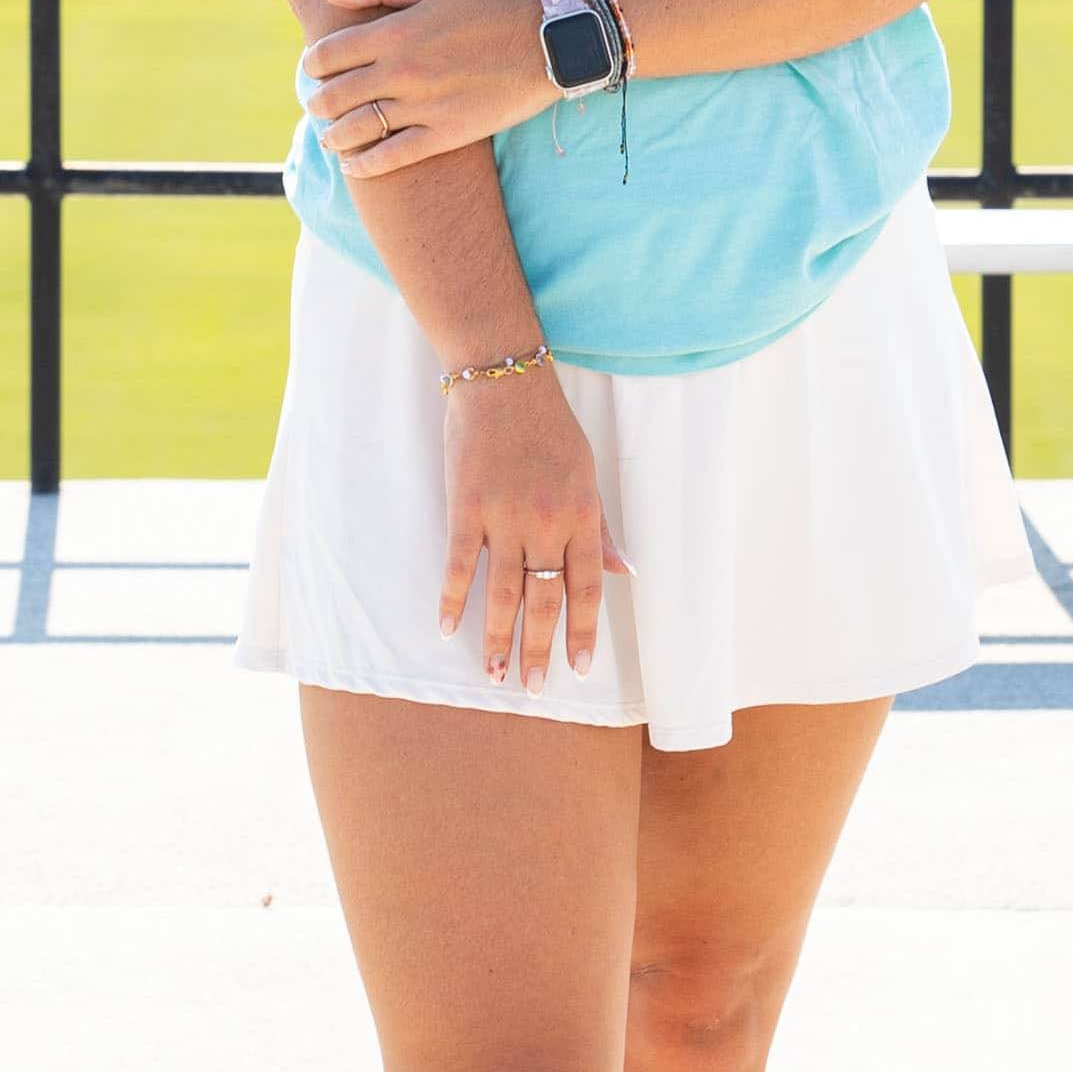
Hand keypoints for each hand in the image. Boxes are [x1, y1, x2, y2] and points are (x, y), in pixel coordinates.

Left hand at [302, 0, 561, 179]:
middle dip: (318, 102)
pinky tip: (353, 165)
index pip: (328, 54)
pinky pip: (391, 158)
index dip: (312, 63)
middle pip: (334, 96)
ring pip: (356, 130)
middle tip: (317, 104)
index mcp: (395, 32)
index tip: (313, 68)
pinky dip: (363, 166)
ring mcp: (423, 106)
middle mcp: (402, 72)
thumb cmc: (488, 7)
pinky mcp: (445, 135)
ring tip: (331, 136)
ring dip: (333, 136)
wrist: (547, 43)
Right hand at [440, 360, 633, 690]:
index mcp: (581, 516)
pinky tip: (448, 627)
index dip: (582, 633)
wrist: (504, 381)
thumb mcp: (587, 474)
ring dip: (497, 638)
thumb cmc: (550, 427)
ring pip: (502, 593)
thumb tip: (624, 571)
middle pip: (543, 600)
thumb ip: (600, 527)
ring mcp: (503, 518)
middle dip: (539, 650)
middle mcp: (545, 524)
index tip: (578, 670)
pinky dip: (453, 599)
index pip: (585, 589)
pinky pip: (459, 564)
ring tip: (493, 674)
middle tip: (533, 690)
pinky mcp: (466, 507)